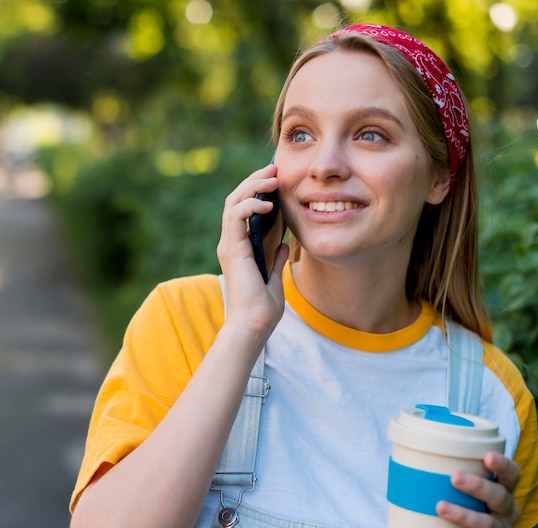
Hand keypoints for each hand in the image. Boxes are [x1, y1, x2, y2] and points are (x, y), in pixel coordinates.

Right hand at [217, 164, 289, 336]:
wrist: (254, 326)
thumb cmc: (262, 308)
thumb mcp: (275, 278)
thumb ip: (276, 260)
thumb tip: (284, 245)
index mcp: (242, 248)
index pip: (246, 210)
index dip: (260, 192)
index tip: (278, 180)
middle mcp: (232, 243)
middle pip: (238, 200)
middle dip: (256, 181)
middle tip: (275, 169)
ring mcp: (230, 245)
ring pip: (234, 202)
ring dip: (253, 186)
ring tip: (272, 177)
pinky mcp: (232, 249)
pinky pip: (235, 216)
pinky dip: (250, 204)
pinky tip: (268, 202)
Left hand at [436, 452, 519, 527]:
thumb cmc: (461, 515)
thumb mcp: (460, 496)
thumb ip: (445, 479)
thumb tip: (406, 458)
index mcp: (502, 492)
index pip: (512, 476)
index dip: (504, 465)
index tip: (488, 457)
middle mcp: (506, 513)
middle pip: (500, 497)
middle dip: (478, 486)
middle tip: (454, 477)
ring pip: (488, 524)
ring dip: (464, 514)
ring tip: (440, 507)